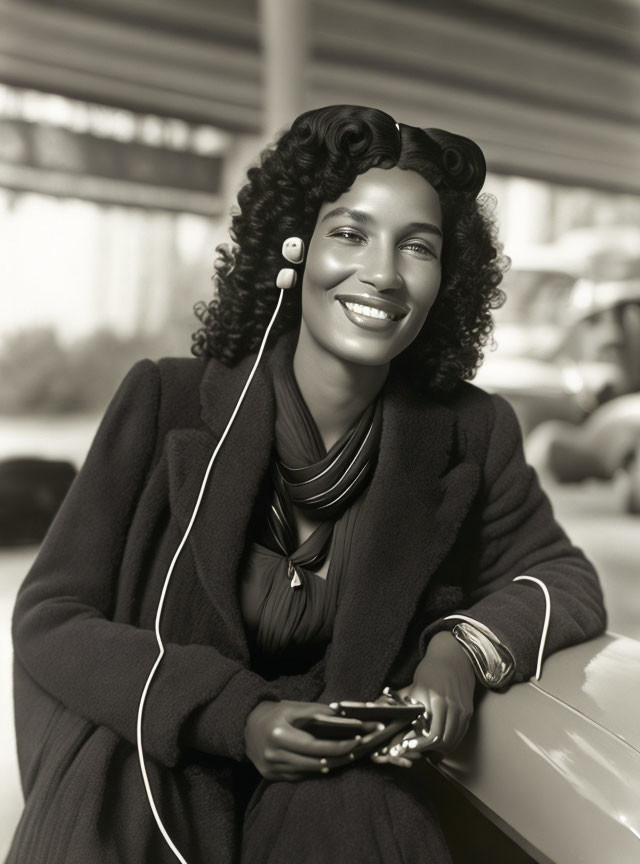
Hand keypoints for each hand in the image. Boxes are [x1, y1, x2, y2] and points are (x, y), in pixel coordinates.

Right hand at [245, 700, 374, 781]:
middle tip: (356, 751)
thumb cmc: (272, 713)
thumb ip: (315, 711)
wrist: (244, 727)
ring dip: (329, 766)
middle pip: (314, 762)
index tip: (355, 741)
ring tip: (346, 757)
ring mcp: (271, 768)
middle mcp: (274, 754)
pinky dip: (314, 771)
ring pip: (308, 772)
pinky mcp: (271, 776)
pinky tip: (327, 764)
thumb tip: (340, 715)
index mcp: (279, 733)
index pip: (314, 745)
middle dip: (338, 757)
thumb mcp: (291, 706)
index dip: (337, 746)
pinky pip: (298, 776)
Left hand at [385, 631, 475, 762]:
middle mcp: (453, 708)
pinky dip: (450, 741)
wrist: (454, 657)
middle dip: (429, 750)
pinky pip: (460, 734)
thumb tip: (384, 718)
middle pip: (444, 742)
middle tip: (415, 749)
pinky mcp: (469, 712)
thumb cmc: (431, 670)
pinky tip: (439, 740)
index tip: (407, 747)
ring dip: (440, 748)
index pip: (432, 735)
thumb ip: (403, 704)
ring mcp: (463, 710)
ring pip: (453, 740)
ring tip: (426, 747)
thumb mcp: (415, 686)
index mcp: (437, 701)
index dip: (420, 745)